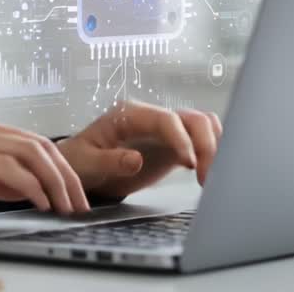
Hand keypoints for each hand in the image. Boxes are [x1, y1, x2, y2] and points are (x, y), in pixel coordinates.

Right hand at [0, 116, 91, 217]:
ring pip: (29, 152)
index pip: (31, 142)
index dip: (58, 167)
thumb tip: (27, 189)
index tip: (72, 193)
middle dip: (65, 174)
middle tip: (80, 202)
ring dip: (54, 181)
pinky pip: (8, 168)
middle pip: (37, 144)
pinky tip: (40, 203)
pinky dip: (31, 186)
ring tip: (66, 206)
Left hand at [55, 100, 222, 199]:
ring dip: (213, 148)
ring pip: (203, 126)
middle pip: (193, 118)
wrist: (80, 167)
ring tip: (210, 177)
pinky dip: (211, 154)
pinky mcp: (172, 147)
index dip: (181, 138)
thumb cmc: (80, 161)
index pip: (166, 118)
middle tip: (205, 176)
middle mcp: (152, 117)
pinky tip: (206, 174)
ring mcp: (165, 131)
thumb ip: (110, 161)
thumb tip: (136, 159)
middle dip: (206, 143)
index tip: (189, 163)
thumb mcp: (86, 163)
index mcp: (130, 115)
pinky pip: (200, 141)